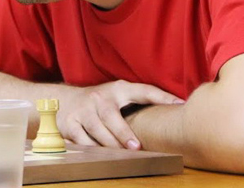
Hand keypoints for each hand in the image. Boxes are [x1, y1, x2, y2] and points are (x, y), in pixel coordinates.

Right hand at [58, 80, 183, 149]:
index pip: (143, 91)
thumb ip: (139, 102)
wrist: (64, 100)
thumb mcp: (118, 96)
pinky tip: (100, 154)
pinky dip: (91, 148)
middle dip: (124, 133)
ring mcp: (84, 110)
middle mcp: (101, 97)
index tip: (179, 103)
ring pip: (97, 130)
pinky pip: (82, 140)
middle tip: (136, 147)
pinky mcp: (70, 123)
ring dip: (109, 144)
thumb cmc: (100, 101)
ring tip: (121, 154)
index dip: (161, 96)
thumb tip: (169, 113)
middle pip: (112, 116)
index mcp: (119, 89)